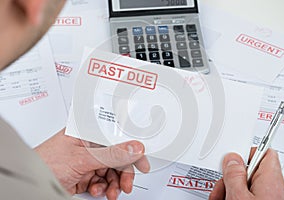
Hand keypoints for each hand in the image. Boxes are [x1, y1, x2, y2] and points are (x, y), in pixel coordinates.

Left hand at [35, 128, 149, 198]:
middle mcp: (88, 145)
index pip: (116, 135)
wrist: (32, 184)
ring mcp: (87, 160)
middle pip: (116, 155)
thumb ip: (110, 154)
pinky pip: (103, 180)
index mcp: (87, 131)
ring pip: (111, 170)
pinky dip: (104, 188)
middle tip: (128, 182)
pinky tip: (98, 190)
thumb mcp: (82, 158)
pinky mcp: (85, 174)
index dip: (131, 147)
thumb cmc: (45, 162)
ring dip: (114, 182)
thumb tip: (134, 148)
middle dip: (123, 171)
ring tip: (112, 191)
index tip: (142, 159)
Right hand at [209, 148, 283, 199]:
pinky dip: (237, 199)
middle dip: (232, 179)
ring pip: (249, 186)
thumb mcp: (238, 197)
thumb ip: (234, 174)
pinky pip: (252, 198)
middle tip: (221, 189)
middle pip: (252, 172)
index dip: (246, 153)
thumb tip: (232, 159)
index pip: (264, 153)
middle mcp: (277, 189)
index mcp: (272, 180)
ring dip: (231, 191)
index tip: (231, 159)